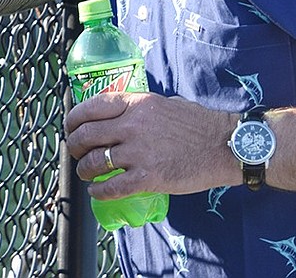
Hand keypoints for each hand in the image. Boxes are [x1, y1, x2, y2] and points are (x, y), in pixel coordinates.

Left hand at [64, 92, 240, 198]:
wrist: (224, 145)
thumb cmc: (197, 124)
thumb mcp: (163, 103)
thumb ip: (138, 108)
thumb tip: (119, 115)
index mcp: (136, 103)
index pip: (90, 108)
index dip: (73, 120)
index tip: (71, 128)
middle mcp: (132, 125)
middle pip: (86, 135)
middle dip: (75, 147)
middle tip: (77, 153)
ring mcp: (139, 152)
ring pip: (95, 162)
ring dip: (85, 170)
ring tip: (87, 173)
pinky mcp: (148, 178)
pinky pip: (112, 187)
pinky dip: (99, 191)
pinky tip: (97, 191)